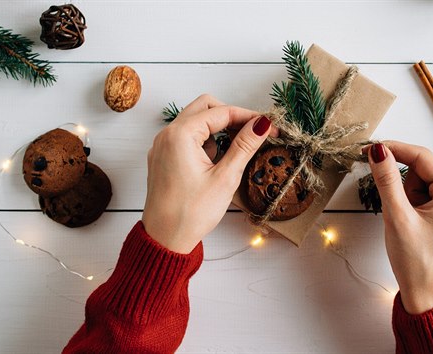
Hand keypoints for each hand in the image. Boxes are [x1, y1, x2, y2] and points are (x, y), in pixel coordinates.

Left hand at [142, 94, 275, 253]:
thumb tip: (262, 124)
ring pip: (195, 121)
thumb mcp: (225, 178)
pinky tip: (218, 160)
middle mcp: (167, 135)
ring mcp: (163, 145)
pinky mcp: (164, 157)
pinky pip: (186, 137)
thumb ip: (244, 146)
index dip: (249, 117)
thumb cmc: (190, 213)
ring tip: (237, 151)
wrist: (164, 239)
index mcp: (180, 135)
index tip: (269, 126)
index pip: (221, 112)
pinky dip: (205, 140)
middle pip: (205, 107)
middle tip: (254, 133)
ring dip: (218, 128)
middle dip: (232, 117)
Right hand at [366, 141, 432, 313]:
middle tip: (397, 209)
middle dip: (401, 184)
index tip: (368, 148)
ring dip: (404, 194)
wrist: (425, 291)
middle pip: (421, 168)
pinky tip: (409, 220)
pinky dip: (409, 201)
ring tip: (405, 220)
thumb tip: (378, 150)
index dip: (393, 149)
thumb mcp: (397, 216)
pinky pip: (422, 192)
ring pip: (419, 179)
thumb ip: (387, 179)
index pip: (421, 156)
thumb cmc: (416, 260)